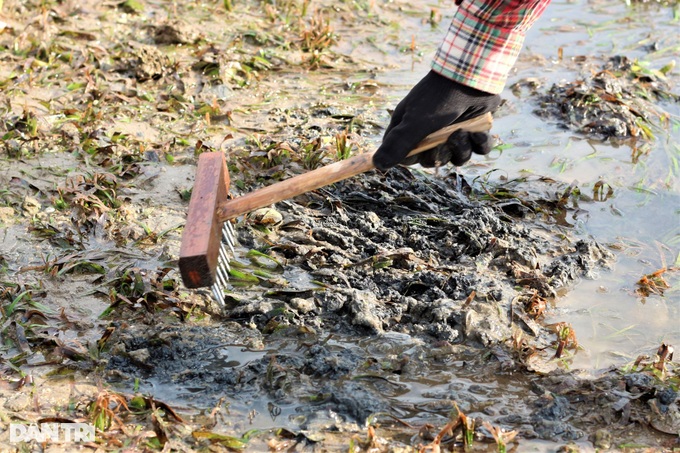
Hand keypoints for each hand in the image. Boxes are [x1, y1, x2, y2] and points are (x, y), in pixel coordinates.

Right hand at [373, 71, 500, 169]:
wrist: (470, 76)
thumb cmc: (438, 98)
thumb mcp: (414, 122)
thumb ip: (397, 145)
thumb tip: (377, 165)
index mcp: (410, 128)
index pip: (406, 157)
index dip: (414, 158)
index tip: (421, 152)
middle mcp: (430, 132)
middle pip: (432, 160)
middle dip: (442, 154)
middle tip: (447, 139)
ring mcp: (452, 132)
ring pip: (456, 158)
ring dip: (462, 148)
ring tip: (464, 132)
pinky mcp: (473, 130)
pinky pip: (476, 150)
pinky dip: (478, 144)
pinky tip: (477, 132)